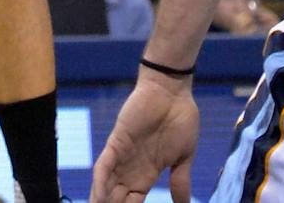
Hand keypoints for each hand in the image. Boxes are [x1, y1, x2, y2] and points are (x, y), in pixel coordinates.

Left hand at [91, 72, 197, 202]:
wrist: (173, 92)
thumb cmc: (182, 120)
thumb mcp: (184, 157)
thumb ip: (180, 181)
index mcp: (148, 173)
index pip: (133, 200)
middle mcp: (132, 168)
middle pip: (117, 196)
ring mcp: (123, 155)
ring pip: (106, 185)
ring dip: (101, 200)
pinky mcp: (117, 141)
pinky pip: (104, 165)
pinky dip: (100, 181)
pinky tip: (99, 197)